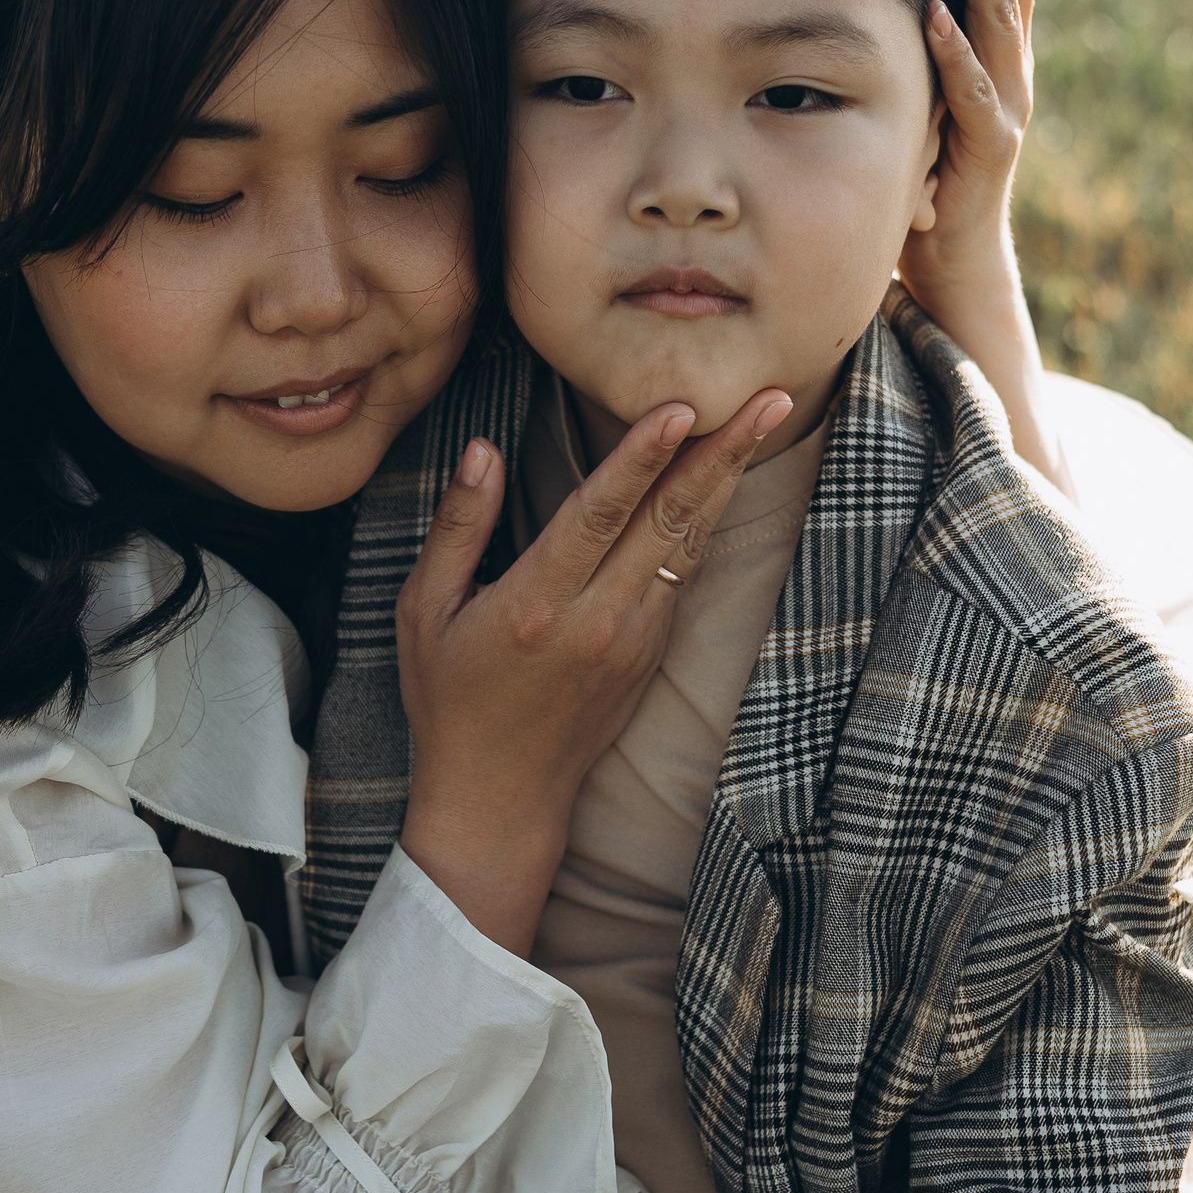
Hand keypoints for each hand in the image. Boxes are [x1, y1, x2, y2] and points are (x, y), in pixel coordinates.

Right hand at [394, 386, 792, 952]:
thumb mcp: (423, 612)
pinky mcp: (651, 651)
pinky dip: (707, 520)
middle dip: (722, 452)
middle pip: (669, 519)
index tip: (680, 405)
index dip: (642, 456)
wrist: (501, 796)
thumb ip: (458, 529)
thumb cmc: (449, 700)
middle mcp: (596, 619)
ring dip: (729, 477)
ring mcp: (634, 638)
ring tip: (765, 421)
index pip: (599, 514)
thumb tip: (482, 450)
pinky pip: (683, 572)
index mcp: (535, 605)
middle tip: (770, 397)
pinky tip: (726, 479)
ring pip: (689, 541)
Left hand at [900, 0, 1072, 495]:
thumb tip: (793, 0)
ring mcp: (998, 123)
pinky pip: (978, 110)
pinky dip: (957, 59)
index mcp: (973, 52)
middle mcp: (997, 76)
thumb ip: (860, 59)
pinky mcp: (984, 177)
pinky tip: (933, 13)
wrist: (953, 317)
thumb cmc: (906, 219)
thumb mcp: (879, 118)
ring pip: (1001, 19)